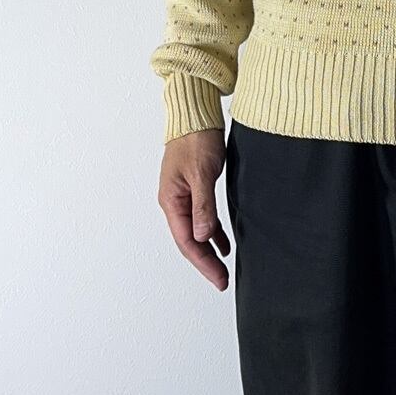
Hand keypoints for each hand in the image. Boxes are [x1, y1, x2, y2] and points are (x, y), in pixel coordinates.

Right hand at [158, 128, 232, 290]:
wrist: (195, 113)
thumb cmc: (196, 138)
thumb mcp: (202, 173)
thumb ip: (202, 205)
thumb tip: (202, 236)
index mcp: (171, 200)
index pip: (187, 240)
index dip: (203, 262)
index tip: (218, 278)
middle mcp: (174, 201)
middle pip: (189, 240)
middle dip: (206, 262)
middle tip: (223, 281)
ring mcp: (183, 195)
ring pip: (197, 230)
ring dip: (209, 249)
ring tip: (224, 268)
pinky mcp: (195, 188)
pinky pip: (203, 217)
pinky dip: (213, 231)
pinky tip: (224, 242)